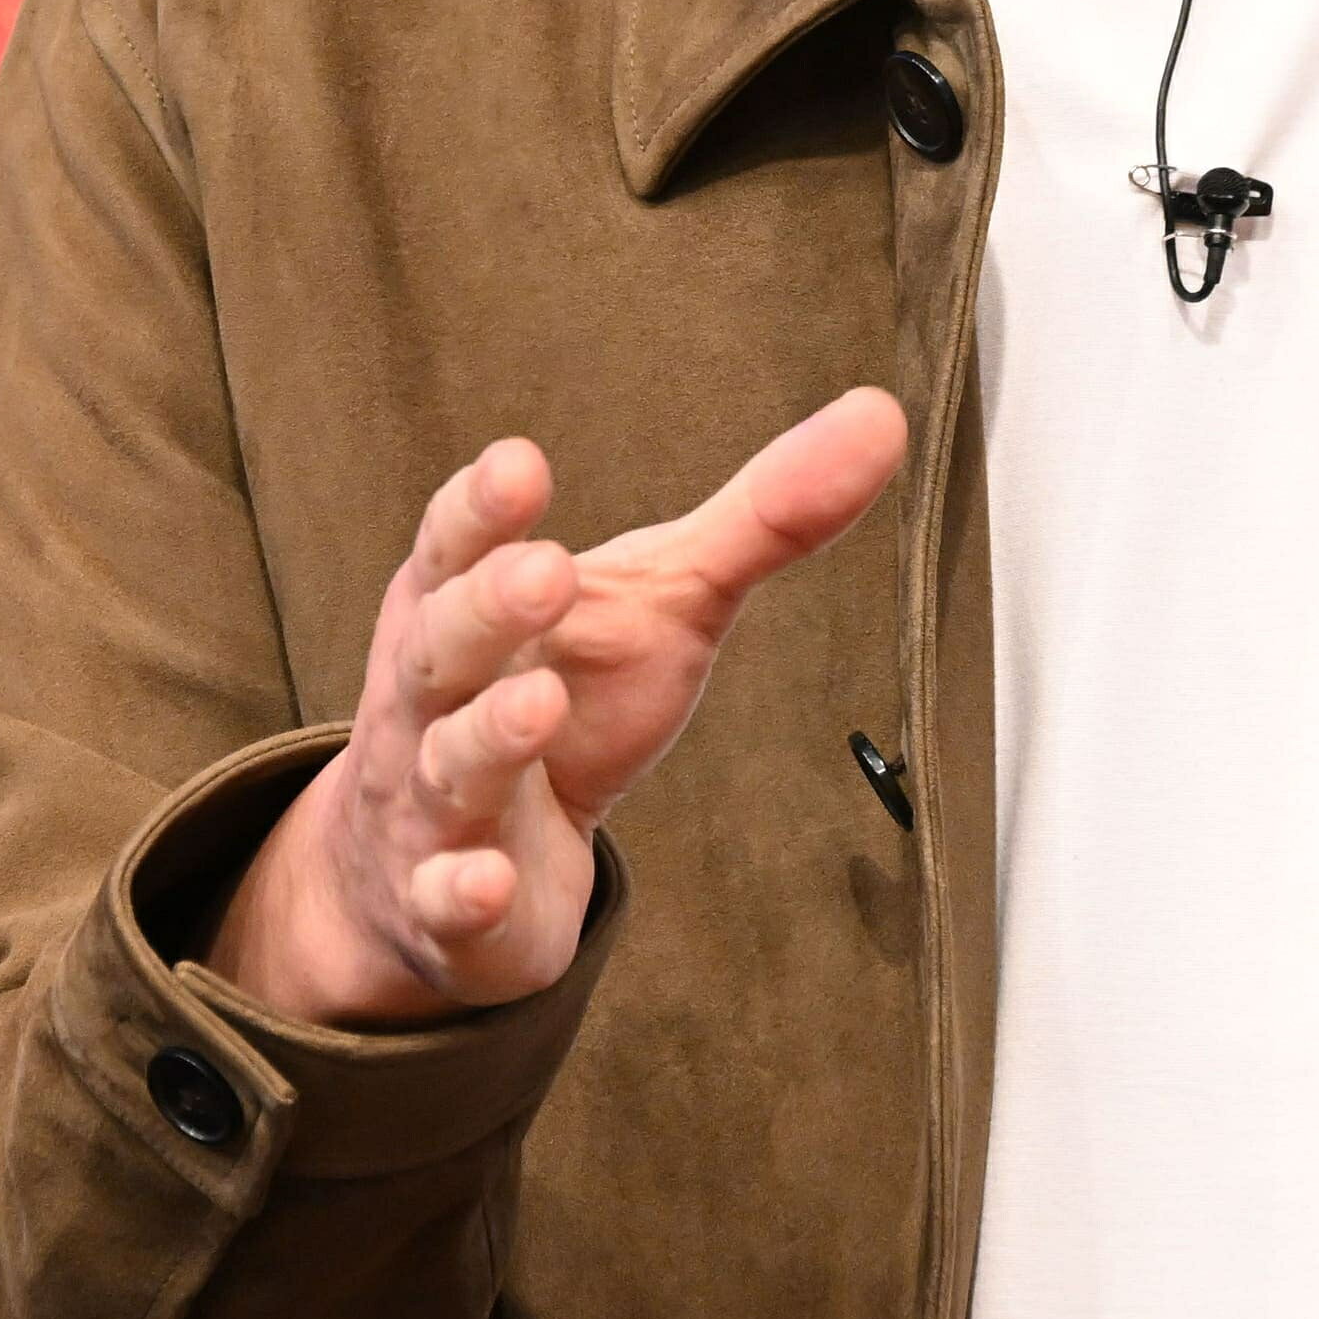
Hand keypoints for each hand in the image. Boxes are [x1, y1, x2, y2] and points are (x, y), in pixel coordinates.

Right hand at [206, 390, 907, 1029]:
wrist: (466, 860)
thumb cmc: (568, 694)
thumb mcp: (666, 602)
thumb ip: (761, 517)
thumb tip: (883, 416)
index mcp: (467, 606)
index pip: (458, 545)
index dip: (482, 509)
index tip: (521, 463)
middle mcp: (435, 699)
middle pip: (442, 647)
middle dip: (487, 608)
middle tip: (549, 571)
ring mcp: (435, 804)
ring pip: (448, 768)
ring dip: (488, 739)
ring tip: (541, 703)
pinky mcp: (448, 903)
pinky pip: (445, 898)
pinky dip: (461, 891)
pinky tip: (489, 881)